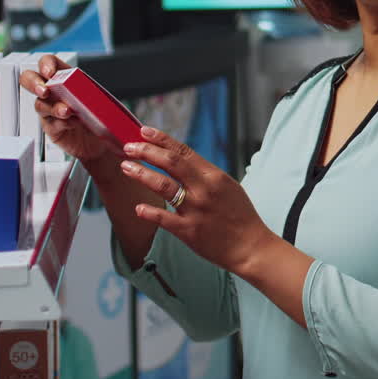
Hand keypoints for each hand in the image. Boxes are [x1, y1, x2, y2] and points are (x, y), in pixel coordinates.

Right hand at [18, 54, 110, 163]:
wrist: (100, 139)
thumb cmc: (99, 114)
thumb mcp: (99, 97)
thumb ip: (91, 92)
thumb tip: (89, 92)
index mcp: (64, 77)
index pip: (48, 63)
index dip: (45, 64)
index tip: (49, 73)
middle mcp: (53, 92)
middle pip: (30, 80)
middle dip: (34, 83)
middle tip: (44, 91)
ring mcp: (49, 110)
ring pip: (40, 104)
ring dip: (53, 107)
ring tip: (67, 111)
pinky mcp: (51, 127)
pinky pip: (50, 123)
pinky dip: (61, 123)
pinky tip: (72, 123)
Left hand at [120, 127, 275, 275]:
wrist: (251, 246)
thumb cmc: (240, 216)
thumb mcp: (227, 186)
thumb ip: (205, 175)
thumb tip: (181, 162)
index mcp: (214, 176)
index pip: (183, 151)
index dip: (161, 140)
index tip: (144, 132)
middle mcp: (204, 189)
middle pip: (171, 162)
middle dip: (146, 152)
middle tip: (129, 148)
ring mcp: (196, 210)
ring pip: (163, 185)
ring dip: (142, 174)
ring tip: (126, 167)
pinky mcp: (190, 231)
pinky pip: (164, 218)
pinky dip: (149, 212)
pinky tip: (138, 207)